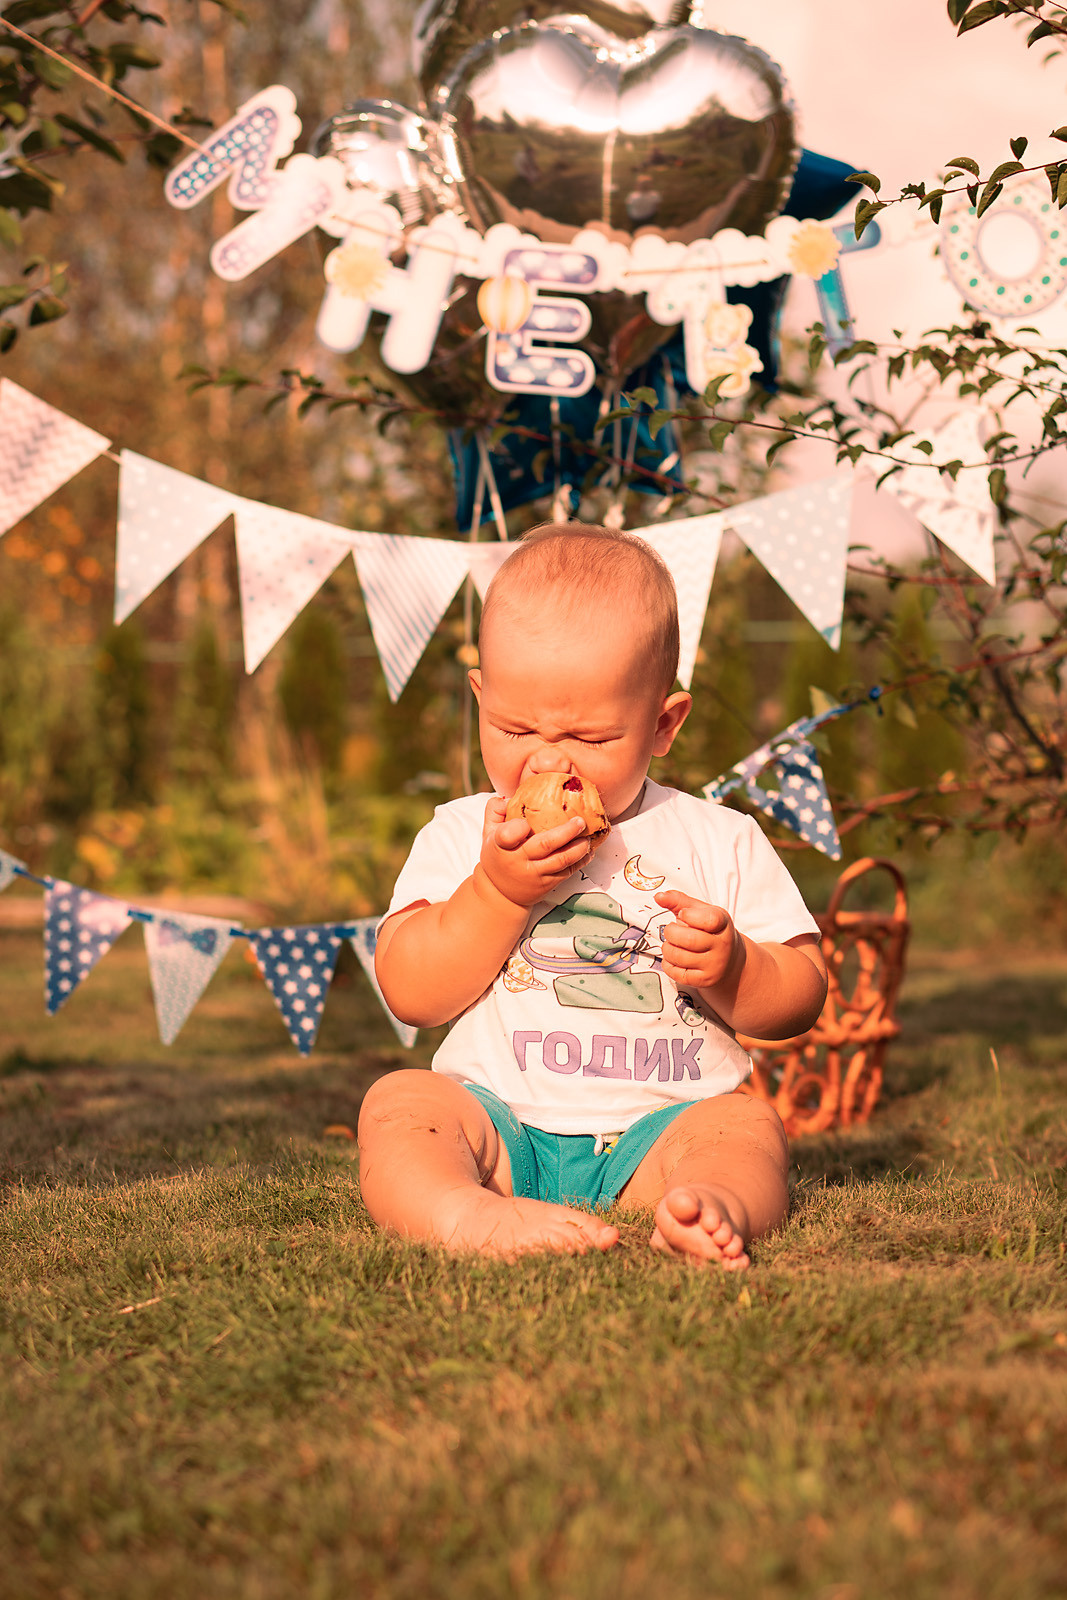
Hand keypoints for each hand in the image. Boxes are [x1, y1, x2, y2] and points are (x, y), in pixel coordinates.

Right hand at [478, 795, 592, 909]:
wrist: (500, 892)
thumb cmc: (497, 856)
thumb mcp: (488, 833)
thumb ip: (495, 811)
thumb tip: (509, 796)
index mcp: (501, 845)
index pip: (507, 835)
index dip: (516, 828)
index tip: (525, 823)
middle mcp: (519, 860)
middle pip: (545, 844)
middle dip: (566, 832)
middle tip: (580, 821)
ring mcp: (535, 874)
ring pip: (561, 860)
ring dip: (579, 848)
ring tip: (588, 837)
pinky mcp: (547, 884)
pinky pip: (568, 871)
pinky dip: (581, 860)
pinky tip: (588, 850)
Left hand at [655, 889, 743, 993]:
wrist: (730, 962)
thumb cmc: (710, 931)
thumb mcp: (701, 912)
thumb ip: (680, 901)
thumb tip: (658, 897)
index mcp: (723, 924)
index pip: (709, 919)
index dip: (689, 914)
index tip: (683, 914)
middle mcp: (722, 946)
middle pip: (688, 939)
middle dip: (671, 932)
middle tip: (672, 931)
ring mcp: (714, 965)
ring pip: (678, 956)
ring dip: (667, 948)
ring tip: (673, 944)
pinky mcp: (704, 980)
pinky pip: (675, 972)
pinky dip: (668, 964)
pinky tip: (675, 958)